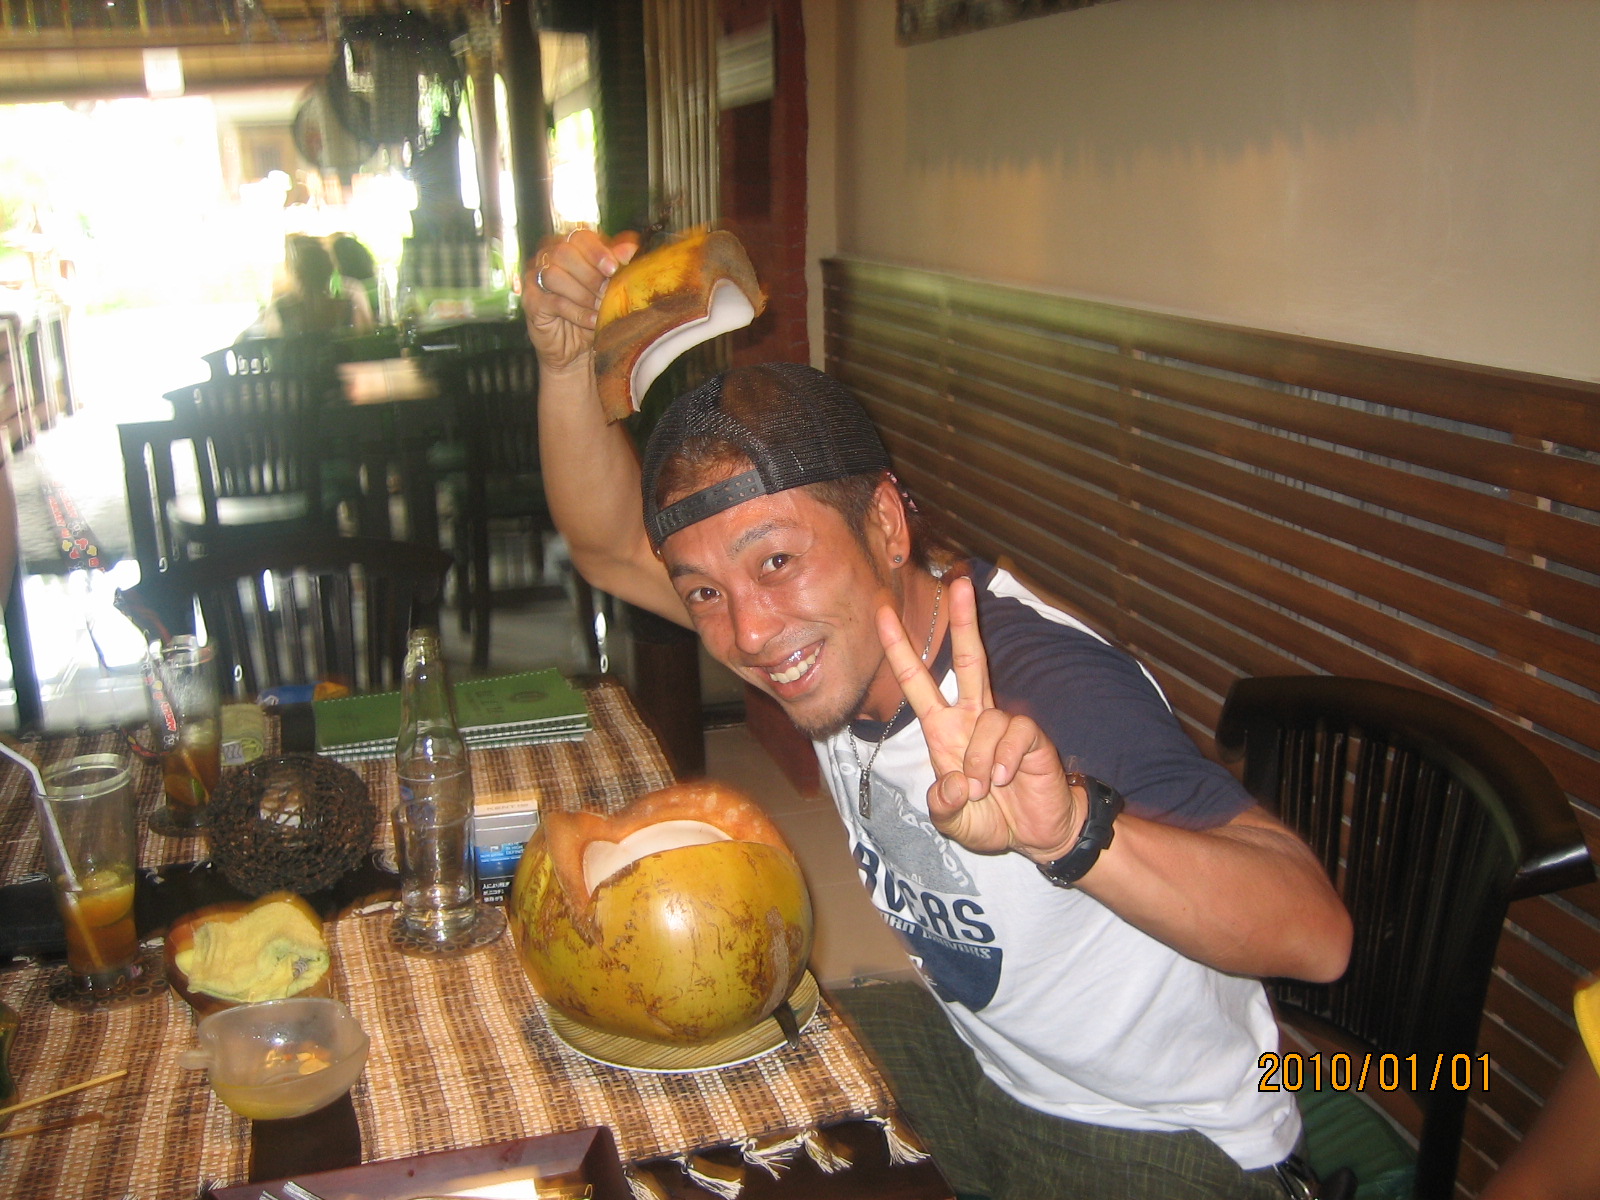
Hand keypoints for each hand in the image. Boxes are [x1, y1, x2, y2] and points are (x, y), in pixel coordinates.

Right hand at [522, 229, 639, 375]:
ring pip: (555, 275)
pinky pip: (554, 301)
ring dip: (583, 294)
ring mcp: (535, 277)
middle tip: (607, 293)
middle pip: (564, 252)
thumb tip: (632, 247)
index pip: (580, 236)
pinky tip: (591, 320)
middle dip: (591, 275)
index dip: (597, 250)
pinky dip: (577, 312)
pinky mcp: (531, 301)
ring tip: (599, 309)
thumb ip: (617, 264)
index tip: (613, 268)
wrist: (576, 348)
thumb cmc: (592, 311)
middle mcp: (548, 256)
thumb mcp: (609, 287)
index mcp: (569, 245)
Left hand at [876, 575, 1083, 861]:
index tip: (882, 614)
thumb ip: (942, 806)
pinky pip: (1014, 734)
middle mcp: (972, 717)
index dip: (900, 649)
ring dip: (979, 760)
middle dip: (965, 621)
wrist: (1036, 834)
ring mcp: (1003, 723)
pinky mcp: (1031, 735)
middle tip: (961, 582)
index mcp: (944, 729)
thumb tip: (952, 782)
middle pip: (969, 659)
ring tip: (984, 788)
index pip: (918, 681)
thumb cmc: (990, 818)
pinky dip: (1004, 760)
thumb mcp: (952, 821)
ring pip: (986, 720)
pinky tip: (1005, 779)